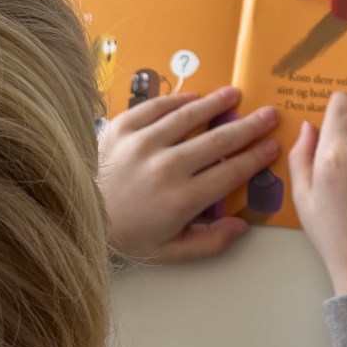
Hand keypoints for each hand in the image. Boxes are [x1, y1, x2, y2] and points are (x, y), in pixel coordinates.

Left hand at [99, 86, 279, 262]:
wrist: (74, 216)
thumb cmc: (125, 237)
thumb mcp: (168, 251)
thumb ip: (209, 243)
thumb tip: (242, 225)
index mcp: (181, 199)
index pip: (230, 173)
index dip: (256, 158)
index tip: (272, 146)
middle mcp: (166, 166)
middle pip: (218, 141)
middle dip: (249, 126)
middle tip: (269, 114)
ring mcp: (142, 143)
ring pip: (189, 116)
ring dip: (216, 103)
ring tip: (235, 94)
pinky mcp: (121, 127)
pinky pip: (157, 106)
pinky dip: (178, 100)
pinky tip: (194, 97)